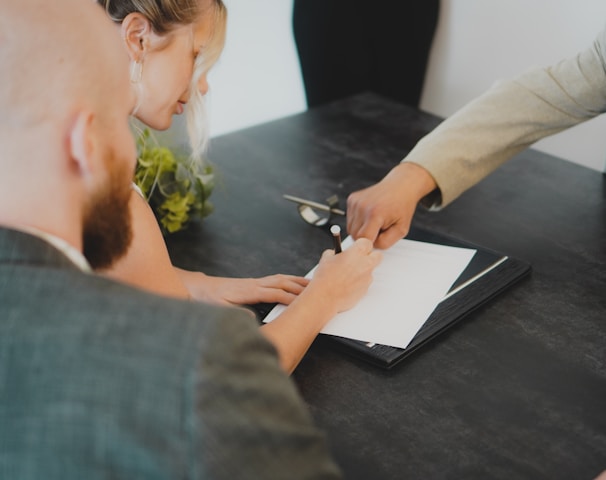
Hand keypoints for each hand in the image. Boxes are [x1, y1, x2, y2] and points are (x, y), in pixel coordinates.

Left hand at [177, 269, 308, 305]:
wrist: (200, 287)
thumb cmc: (209, 298)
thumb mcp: (219, 309)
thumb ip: (235, 313)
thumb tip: (252, 319)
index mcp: (249, 291)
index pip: (275, 293)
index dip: (290, 297)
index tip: (304, 302)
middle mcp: (255, 284)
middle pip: (282, 282)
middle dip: (300, 287)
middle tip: (317, 291)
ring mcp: (256, 282)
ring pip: (281, 279)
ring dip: (297, 281)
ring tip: (313, 284)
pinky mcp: (255, 283)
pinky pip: (276, 279)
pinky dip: (289, 280)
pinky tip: (295, 283)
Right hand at [310, 238, 382, 313]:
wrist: (325, 297)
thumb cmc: (325, 278)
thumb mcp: (326, 258)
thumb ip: (335, 253)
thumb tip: (337, 254)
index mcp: (357, 253)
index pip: (367, 243)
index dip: (360, 246)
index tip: (355, 248)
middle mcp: (365, 264)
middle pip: (378, 256)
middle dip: (370, 256)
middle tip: (359, 259)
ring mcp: (367, 278)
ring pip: (370, 271)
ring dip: (363, 271)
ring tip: (347, 276)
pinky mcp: (365, 290)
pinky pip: (365, 283)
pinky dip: (358, 283)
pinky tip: (346, 285)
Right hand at [347, 162, 436, 248]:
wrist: (400, 186)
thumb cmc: (402, 206)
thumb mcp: (401, 229)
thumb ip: (386, 242)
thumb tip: (369, 248)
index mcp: (375, 213)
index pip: (363, 240)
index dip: (370, 244)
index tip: (378, 240)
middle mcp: (362, 206)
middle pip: (355, 235)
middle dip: (366, 237)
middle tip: (379, 230)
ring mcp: (355, 202)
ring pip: (350, 228)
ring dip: (361, 229)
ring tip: (375, 222)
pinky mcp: (351, 199)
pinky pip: (350, 219)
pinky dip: (358, 221)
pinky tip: (369, 214)